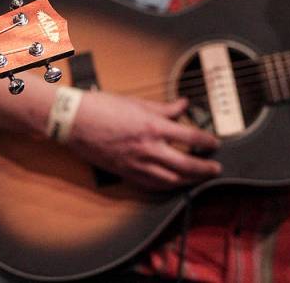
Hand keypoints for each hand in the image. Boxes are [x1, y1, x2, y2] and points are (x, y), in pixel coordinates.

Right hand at [66, 91, 221, 191]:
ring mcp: (137, 163)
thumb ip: (163, 107)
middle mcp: (148, 148)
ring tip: (198, 178)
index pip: (191, 137)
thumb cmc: (101, 107)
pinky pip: (152, 185)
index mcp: (152, 126)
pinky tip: (172, 183)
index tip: (214, 143)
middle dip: (205, 168)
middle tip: (215, 168)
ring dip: (189, 180)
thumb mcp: (136, 102)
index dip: (207, 142)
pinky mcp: (126, 172)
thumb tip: (182, 105)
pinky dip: (167, 186)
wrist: (74, 121)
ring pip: (172, 180)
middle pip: (187, 165)